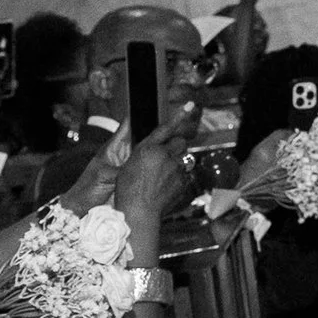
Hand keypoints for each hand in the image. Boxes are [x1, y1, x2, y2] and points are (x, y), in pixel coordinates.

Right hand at [107, 121, 193, 264]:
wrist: (139, 212)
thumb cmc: (127, 189)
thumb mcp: (129, 165)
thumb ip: (145, 152)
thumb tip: (156, 148)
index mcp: (148, 149)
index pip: (166, 129)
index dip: (178, 116)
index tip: (190, 105)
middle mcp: (165, 155)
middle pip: (180, 142)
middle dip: (175, 147)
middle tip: (165, 158)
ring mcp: (176, 168)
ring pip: (184, 159)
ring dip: (177, 163)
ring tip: (163, 177)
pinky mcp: (183, 181)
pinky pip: (185, 174)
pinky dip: (179, 178)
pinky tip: (166, 188)